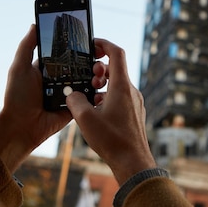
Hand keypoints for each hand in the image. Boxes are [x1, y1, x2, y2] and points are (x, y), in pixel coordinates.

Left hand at [0, 25, 106, 172]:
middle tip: (99, 58)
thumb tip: (34, 24)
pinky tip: (101, 87)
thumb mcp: (19, 67)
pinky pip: (88, 99)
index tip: (91, 38)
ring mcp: (69, 94)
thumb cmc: (17, 97)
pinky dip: (95, 94)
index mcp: (49, 68)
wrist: (21, 126)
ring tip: (98, 73)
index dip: (79, 46)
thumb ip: (27, 46)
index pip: (67, 53)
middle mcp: (60, 79)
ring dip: (96, 76)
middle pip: (82, 66)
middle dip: (92, 61)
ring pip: (88, 81)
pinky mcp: (75, 107)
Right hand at [66, 38, 155, 184]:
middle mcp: (131, 91)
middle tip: (87, 79)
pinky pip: (120, 98)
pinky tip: (96, 112)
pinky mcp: (135, 113)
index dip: (103, 44)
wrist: (133, 162)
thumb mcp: (85, 119)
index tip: (91, 45)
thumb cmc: (112, 140)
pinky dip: (107, 98)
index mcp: (122, 86)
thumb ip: (75, 101)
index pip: (116, 53)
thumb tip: (71, 93)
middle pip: (116, 69)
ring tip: (89, 98)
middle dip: (98, 70)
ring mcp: (135, 102)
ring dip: (102, 86)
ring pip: (117, 85)